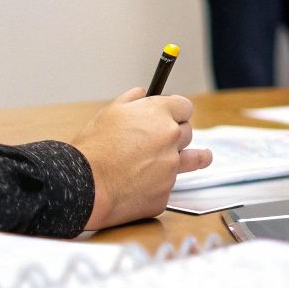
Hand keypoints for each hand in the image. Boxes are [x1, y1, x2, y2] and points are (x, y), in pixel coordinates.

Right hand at [71, 88, 210, 229]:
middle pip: (187, 133)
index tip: (174, 115)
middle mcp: (171, 139)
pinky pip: (166, 187)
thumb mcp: (109, 112)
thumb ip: (132, 99)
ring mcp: (171, 168)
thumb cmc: (94, 147)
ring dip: (190, 158)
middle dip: (176, 134)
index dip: (177, 111)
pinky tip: (140, 186)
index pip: (185, 107)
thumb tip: (143, 93)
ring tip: (203, 157)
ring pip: (190, 161)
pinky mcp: (165, 194)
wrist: (84, 186)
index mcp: (160, 114)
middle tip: (159, 140)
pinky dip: (156, 186)